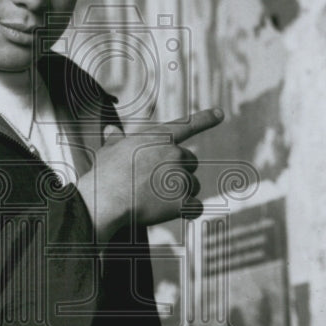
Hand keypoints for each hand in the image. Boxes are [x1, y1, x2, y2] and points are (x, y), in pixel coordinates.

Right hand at [76, 108, 224, 240]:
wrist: (106, 200)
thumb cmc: (104, 175)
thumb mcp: (109, 151)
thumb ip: (116, 140)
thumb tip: (111, 129)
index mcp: (158, 138)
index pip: (187, 125)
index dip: (205, 118)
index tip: (220, 113)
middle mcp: (174, 154)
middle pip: (191, 163)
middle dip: (180, 172)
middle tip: (156, 183)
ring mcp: (180, 177)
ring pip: (193, 186)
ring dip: (181, 193)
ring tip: (155, 199)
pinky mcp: (182, 201)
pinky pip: (196, 207)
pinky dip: (188, 211)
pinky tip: (172, 212)